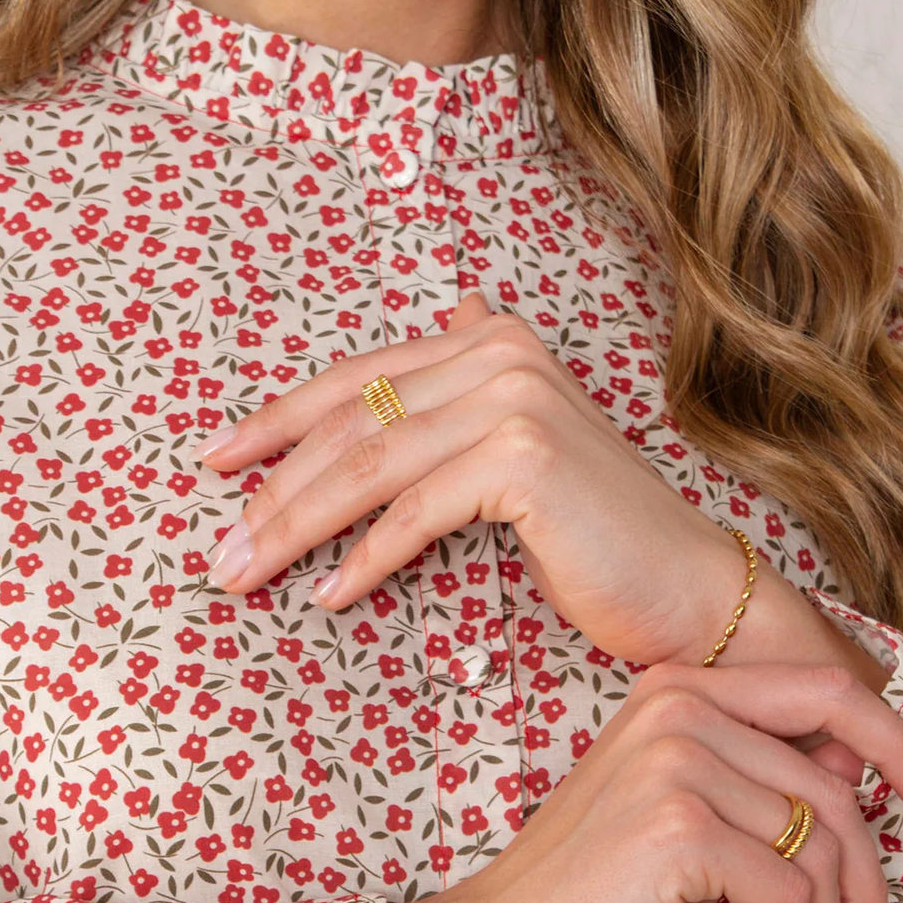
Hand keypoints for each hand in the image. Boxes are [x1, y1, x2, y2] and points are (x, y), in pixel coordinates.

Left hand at [196, 293, 758, 668]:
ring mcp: (513, 399)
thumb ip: (471, 395)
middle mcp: (499, 352)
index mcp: (489, 341)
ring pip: (369, 466)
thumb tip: (454, 305)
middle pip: (351, 423)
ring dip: (296, 528)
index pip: (357, 379)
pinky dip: (365, 559)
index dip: (277, 422)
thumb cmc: (596, 538)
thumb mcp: (518, 454)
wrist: (687, 588)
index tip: (215, 465)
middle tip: (220, 551)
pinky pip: (415, 514)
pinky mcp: (524, 458)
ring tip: (248, 576)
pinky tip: (329, 597)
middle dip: (273, 490)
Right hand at [342, 658, 902, 902]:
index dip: (900, 744)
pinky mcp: (680, 829)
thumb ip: (753, 784)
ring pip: (822, 847)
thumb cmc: (583, 902)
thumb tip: (869, 778)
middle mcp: (679, 707)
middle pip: (838, 788)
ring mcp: (678, 762)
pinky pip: (791, 892)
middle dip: (866, 883)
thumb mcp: (677, 821)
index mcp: (677, 690)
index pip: (827, 692)